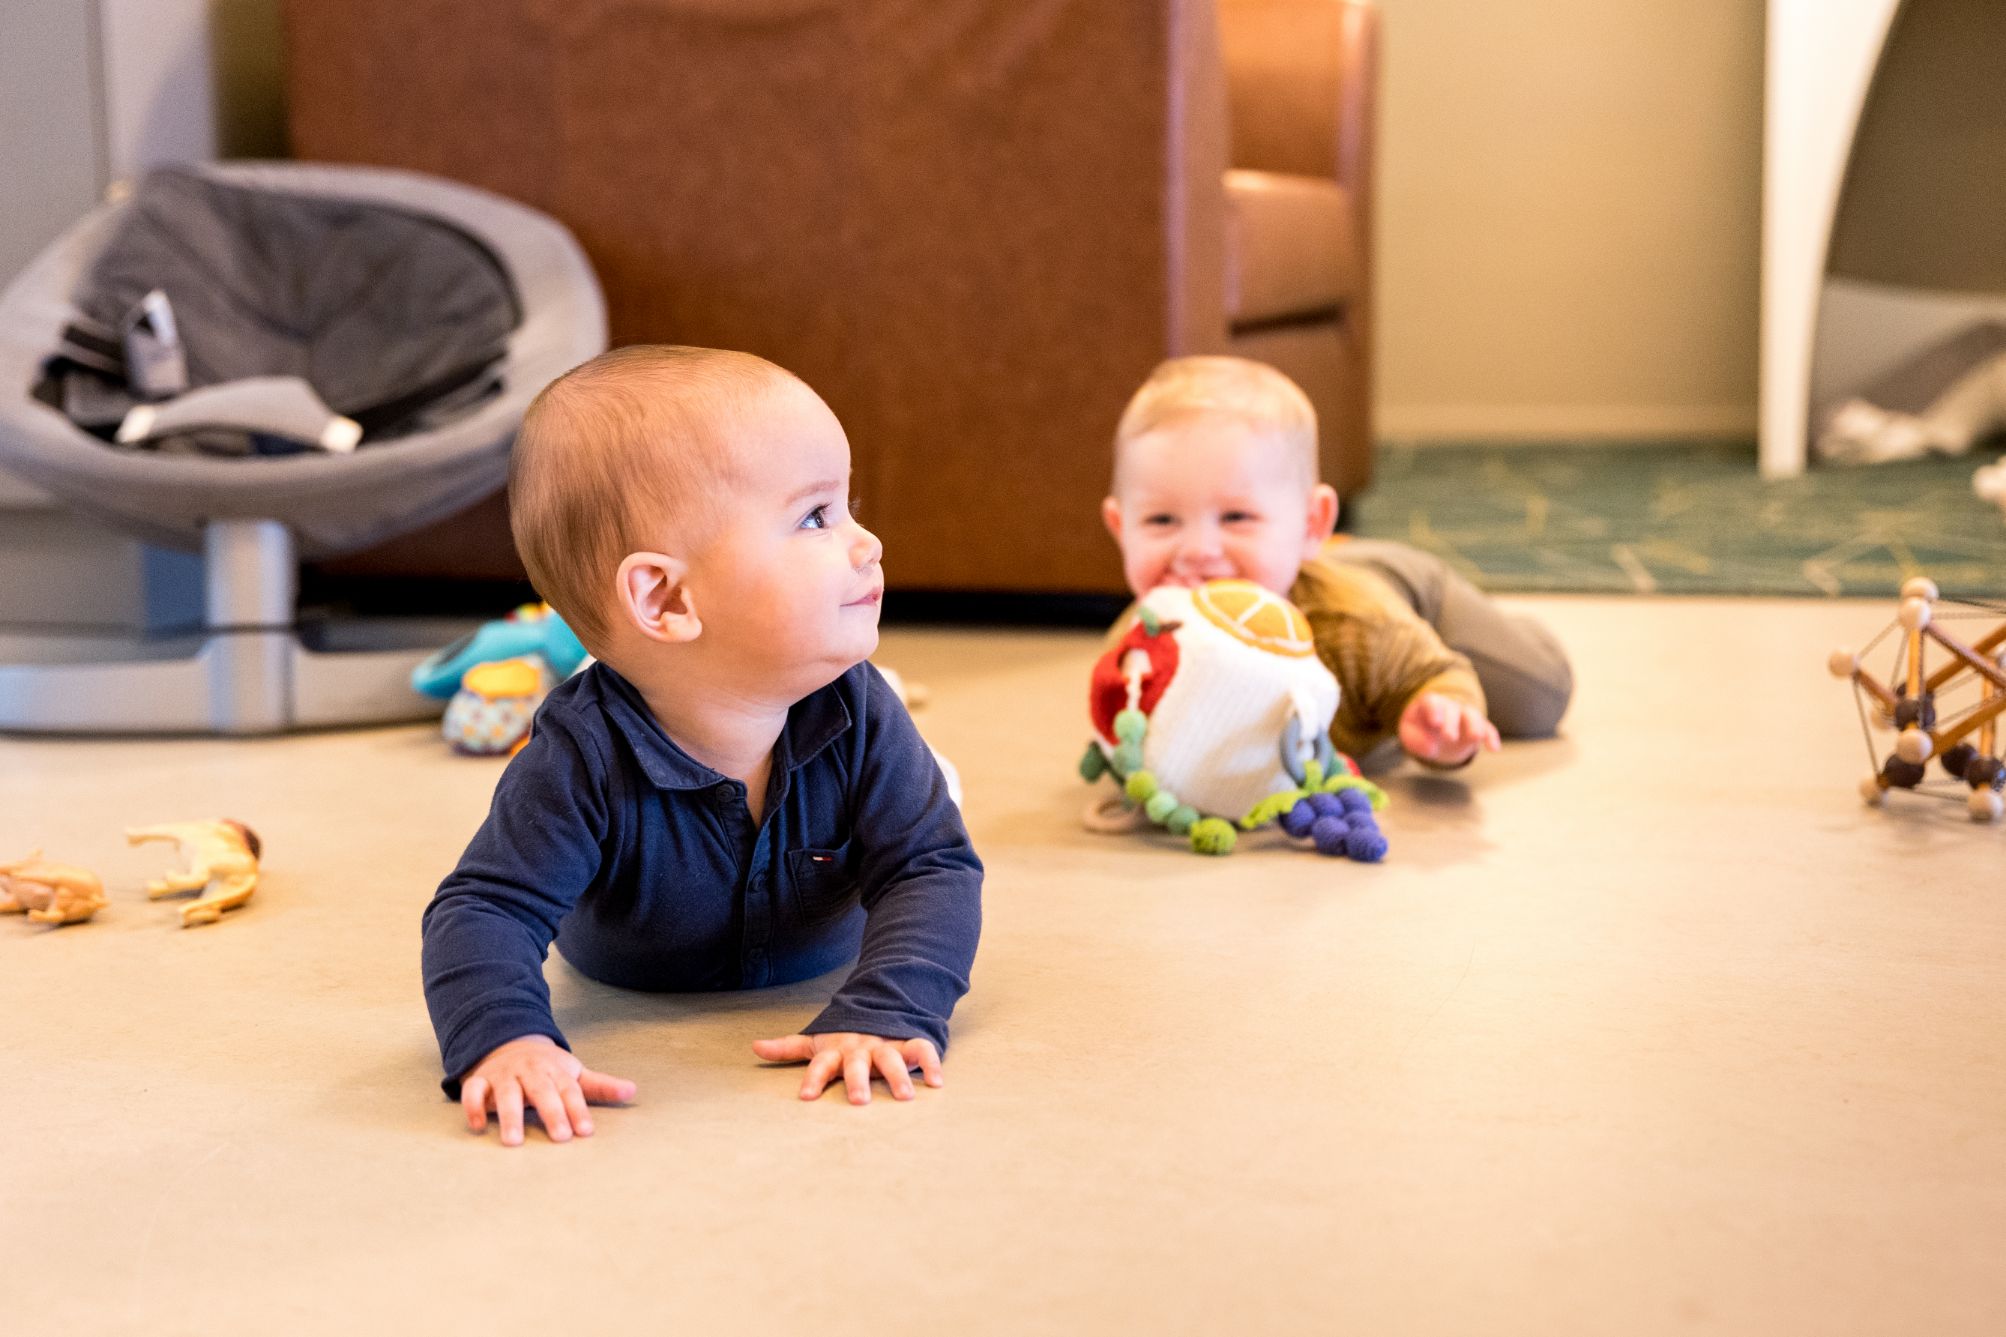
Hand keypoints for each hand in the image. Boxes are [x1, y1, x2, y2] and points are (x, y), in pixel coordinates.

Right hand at [459, 1035, 636, 1146]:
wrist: (509, 1043)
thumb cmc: (547, 1068)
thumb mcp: (574, 1073)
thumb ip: (600, 1086)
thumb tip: (632, 1091)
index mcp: (556, 1071)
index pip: (570, 1091)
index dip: (579, 1110)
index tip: (586, 1131)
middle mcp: (531, 1071)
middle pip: (542, 1091)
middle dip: (552, 1112)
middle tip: (560, 1137)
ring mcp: (505, 1075)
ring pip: (507, 1093)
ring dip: (510, 1116)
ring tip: (514, 1141)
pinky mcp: (481, 1079)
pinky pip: (473, 1091)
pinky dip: (473, 1106)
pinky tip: (478, 1126)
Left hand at [752, 1032, 943, 1104]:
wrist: (880, 1006)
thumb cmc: (844, 1037)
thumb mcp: (816, 1041)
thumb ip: (788, 1047)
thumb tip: (754, 1047)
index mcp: (837, 1050)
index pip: (821, 1064)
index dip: (813, 1079)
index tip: (806, 1098)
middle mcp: (861, 1048)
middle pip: (857, 1064)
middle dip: (858, 1081)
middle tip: (859, 1102)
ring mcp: (886, 1044)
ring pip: (892, 1058)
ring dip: (898, 1076)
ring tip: (905, 1097)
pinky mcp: (909, 1042)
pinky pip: (922, 1050)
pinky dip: (931, 1064)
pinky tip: (937, 1082)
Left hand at [1398, 692, 1501, 766]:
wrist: (1434, 730)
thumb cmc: (1419, 729)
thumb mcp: (1410, 735)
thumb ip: (1416, 741)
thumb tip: (1431, 748)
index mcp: (1430, 704)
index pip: (1432, 702)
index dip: (1434, 711)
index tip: (1435, 723)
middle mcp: (1450, 706)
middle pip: (1453, 709)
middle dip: (1452, 722)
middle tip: (1449, 737)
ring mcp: (1465, 714)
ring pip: (1473, 715)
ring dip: (1475, 726)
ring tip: (1475, 737)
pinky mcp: (1478, 726)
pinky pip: (1488, 728)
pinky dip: (1491, 737)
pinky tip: (1494, 749)